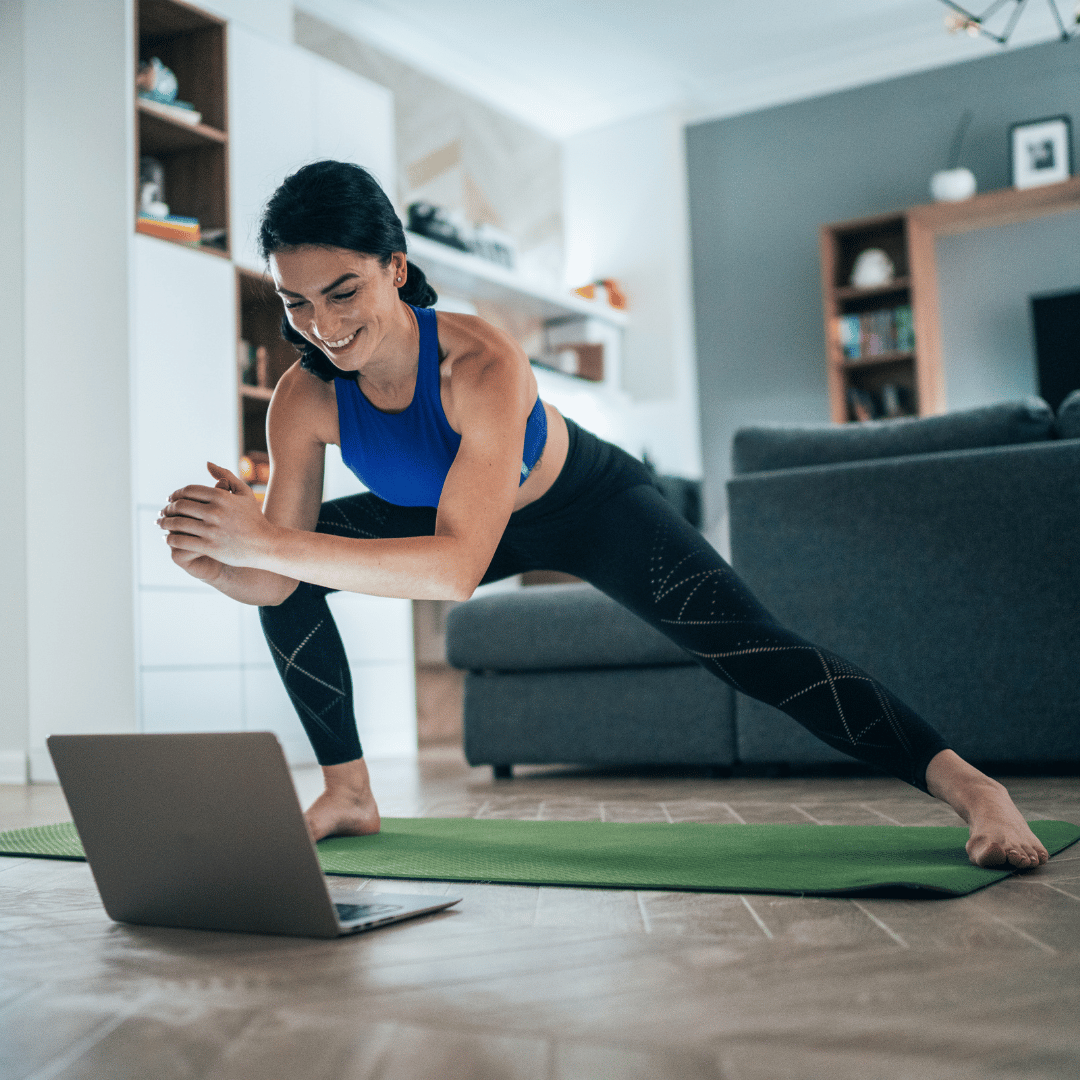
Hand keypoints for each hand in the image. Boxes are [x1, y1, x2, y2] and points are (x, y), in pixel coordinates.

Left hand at [157, 462, 276, 570]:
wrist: (266, 544)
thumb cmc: (254, 518)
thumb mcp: (244, 492)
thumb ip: (226, 475)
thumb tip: (207, 463)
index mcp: (221, 496)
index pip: (188, 491)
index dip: (175, 494)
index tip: (170, 499)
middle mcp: (215, 511)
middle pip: (180, 506)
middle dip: (167, 509)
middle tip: (162, 512)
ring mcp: (211, 530)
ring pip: (177, 524)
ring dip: (164, 523)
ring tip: (161, 524)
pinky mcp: (209, 546)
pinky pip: (180, 540)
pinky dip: (170, 538)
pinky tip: (168, 538)